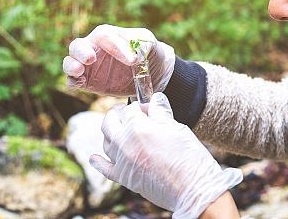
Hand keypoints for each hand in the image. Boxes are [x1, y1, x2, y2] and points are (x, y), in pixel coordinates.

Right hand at [63, 25, 174, 95]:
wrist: (150, 73)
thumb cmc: (148, 52)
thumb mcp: (149, 44)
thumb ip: (143, 44)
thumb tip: (134, 53)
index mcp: (108, 36)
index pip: (105, 36)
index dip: (116, 47)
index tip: (133, 61)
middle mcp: (93, 48)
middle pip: (78, 45)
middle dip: (81, 51)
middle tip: (91, 58)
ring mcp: (88, 66)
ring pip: (70, 61)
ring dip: (71, 65)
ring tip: (79, 70)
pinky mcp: (87, 81)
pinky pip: (72, 81)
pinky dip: (72, 81)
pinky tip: (80, 83)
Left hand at [89, 93, 242, 217]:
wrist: (192, 189)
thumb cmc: (189, 157)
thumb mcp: (177, 128)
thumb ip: (161, 112)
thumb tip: (156, 98)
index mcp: (138, 128)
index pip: (131, 109)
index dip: (141, 106)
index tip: (150, 108)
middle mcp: (125, 143)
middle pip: (110, 122)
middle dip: (118, 113)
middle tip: (128, 111)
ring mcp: (122, 162)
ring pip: (106, 142)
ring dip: (111, 132)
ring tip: (121, 129)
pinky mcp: (123, 178)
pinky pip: (104, 168)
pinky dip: (98, 161)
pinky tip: (94, 157)